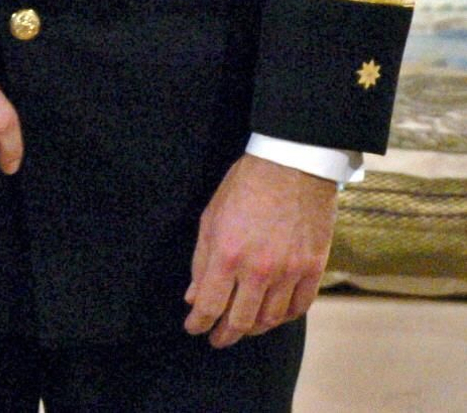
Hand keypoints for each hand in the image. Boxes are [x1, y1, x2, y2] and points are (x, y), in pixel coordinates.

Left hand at [185, 154, 337, 346]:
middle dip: (225, 335)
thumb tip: (193, 295)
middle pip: (241, 320)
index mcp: (228, 253)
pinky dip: (283, 317)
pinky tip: (272, 316)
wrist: (291, 166)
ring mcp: (290, 272)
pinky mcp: (313, 269)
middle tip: (217, 339)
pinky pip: (298, 307)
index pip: (210, 304)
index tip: (193, 328)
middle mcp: (259, 269)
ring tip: (242, 328)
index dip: (199, 322)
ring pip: (270, 319)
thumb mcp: (211, 216)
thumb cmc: (245, 186)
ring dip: (253, 328)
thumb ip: (201, 259)